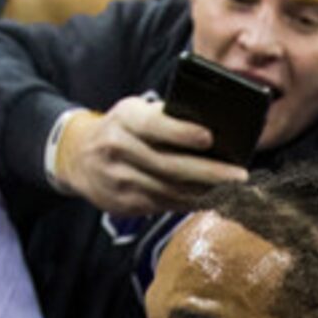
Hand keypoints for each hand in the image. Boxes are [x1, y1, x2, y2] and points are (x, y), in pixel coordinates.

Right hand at [54, 94, 248, 217]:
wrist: (77, 157)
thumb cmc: (121, 129)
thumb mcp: (134, 112)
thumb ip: (164, 118)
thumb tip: (213, 129)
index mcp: (124, 119)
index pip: (154, 126)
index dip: (181, 132)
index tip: (209, 137)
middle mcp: (119, 149)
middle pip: (169, 165)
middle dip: (209, 172)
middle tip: (239, 175)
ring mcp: (119, 179)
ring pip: (169, 190)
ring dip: (204, 192)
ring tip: (232, 190)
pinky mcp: (123, 203)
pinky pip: (163, 204)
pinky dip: (189, 202)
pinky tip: (210, 199)